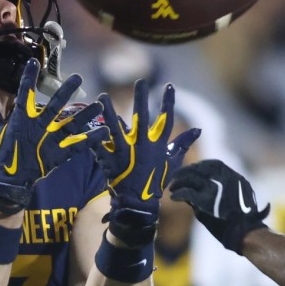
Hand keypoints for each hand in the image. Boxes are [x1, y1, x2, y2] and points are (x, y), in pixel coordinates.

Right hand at [0, 60, 106, 214]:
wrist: (6, 183)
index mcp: (21, 119)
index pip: (25, 93)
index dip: (29, 77)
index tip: (34, 62)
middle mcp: (37, 127)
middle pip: (55, 105)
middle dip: (66, 91)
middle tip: (78, 77)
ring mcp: (49, 141)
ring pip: (71, 124)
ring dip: (86, 114)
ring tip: (99, 104)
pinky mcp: (58, 155)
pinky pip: (78, 146)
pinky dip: (92, 139)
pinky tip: (105, 132)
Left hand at [92, 80, 200, 246]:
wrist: (138, 204)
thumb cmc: (156, 181)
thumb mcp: (172, 162)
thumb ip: (182, 144)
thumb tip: (198, 129)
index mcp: (158, 145)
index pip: (166, 119)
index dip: (168, 102)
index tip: (169, 86)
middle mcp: (142, 146)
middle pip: (142, 117)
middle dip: (141, 98)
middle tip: (140, 81)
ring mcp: (125, 153)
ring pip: (116, 128)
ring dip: (109, 111)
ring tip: (103, 97)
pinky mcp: (110, 161)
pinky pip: (99, 146)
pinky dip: (92, 136)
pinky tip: (86, 124)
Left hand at [168, 159, 268, 253]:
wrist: (245, 230)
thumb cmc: (241, 219)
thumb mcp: (234, 198)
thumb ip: (217, 191)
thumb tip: (197, 189)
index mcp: (233, 176)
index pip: (213, 164)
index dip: (199, 166)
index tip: (191, 169)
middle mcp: (224, 178)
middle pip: (200, 169)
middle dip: (186, 171)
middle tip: (176, 176)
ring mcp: (215, 187)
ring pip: (192, 178)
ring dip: (179, 182)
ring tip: (172, 187)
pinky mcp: (206, 199)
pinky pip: (188, 193)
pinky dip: (179, 194)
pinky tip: (173, 197)